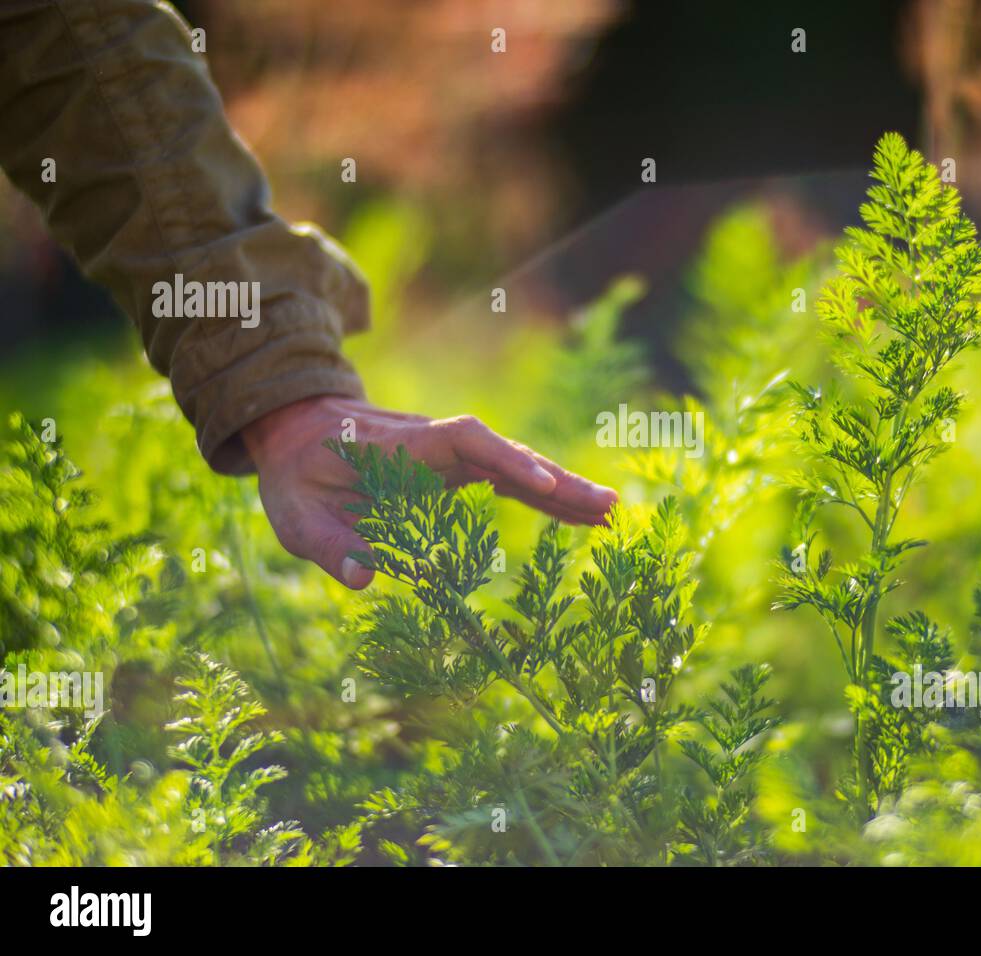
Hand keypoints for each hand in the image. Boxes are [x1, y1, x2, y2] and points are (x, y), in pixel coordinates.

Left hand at [241, 395, 617, 588]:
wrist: (296, 433)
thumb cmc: (294, 474)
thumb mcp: (292, 514)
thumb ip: (324, 545)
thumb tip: (365, 579)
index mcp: (400, 447)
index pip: (465, 441)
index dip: (505, 458)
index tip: (541, 481)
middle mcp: (436, 446)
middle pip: (507, 453)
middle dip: (556, 479)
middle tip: (608, 507)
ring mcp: (450, 460)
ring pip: (515, 468)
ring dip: (561, 490)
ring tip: (610, 515)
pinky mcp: (455, 474)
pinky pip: (507, 483)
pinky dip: (542, 499)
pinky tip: (578, 518)